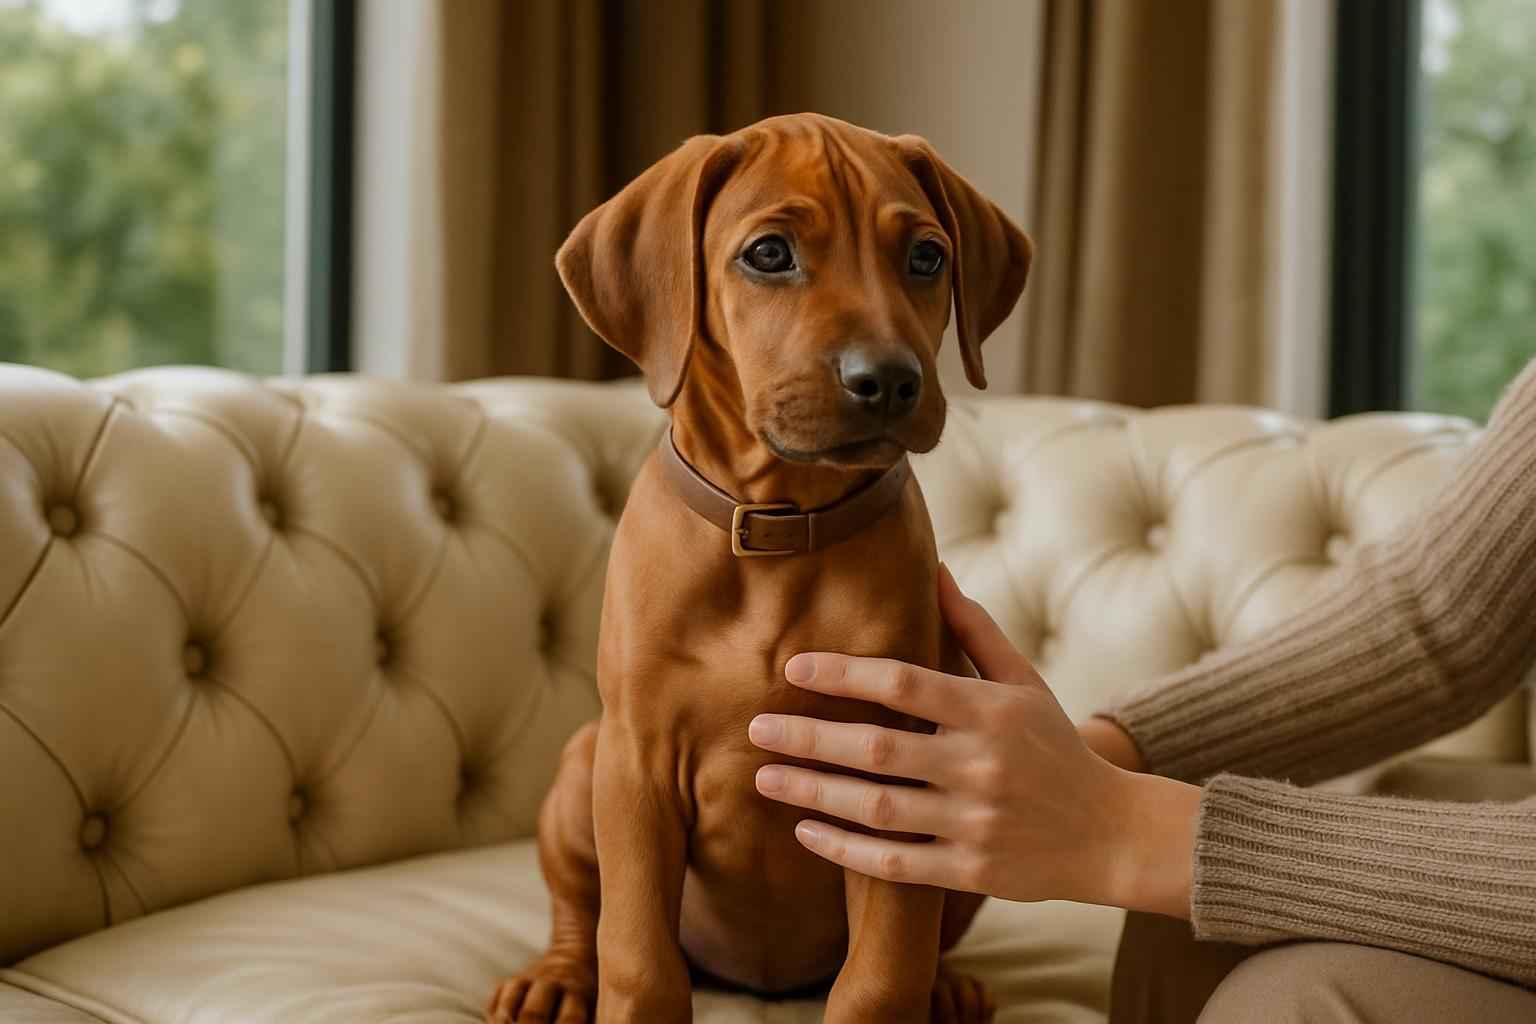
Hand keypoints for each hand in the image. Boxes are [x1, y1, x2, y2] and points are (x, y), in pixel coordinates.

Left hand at [748, 565, 1197, 915]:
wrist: (1112, 833)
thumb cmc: (1054, 746)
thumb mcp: (1023, 681)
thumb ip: (973, 628)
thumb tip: (933, 568)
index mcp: (991, 712)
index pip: (905, 685)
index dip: (846, 673)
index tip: (793, 666)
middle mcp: (981, 766)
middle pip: (878, 750)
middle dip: (810, 737)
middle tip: (756, 727)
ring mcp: (975, 822)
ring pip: (878, 809)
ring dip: (814, 793)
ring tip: (765, 778)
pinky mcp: (971, 870)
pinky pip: (895, 864)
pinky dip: (845, 851)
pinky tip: (805, 832)